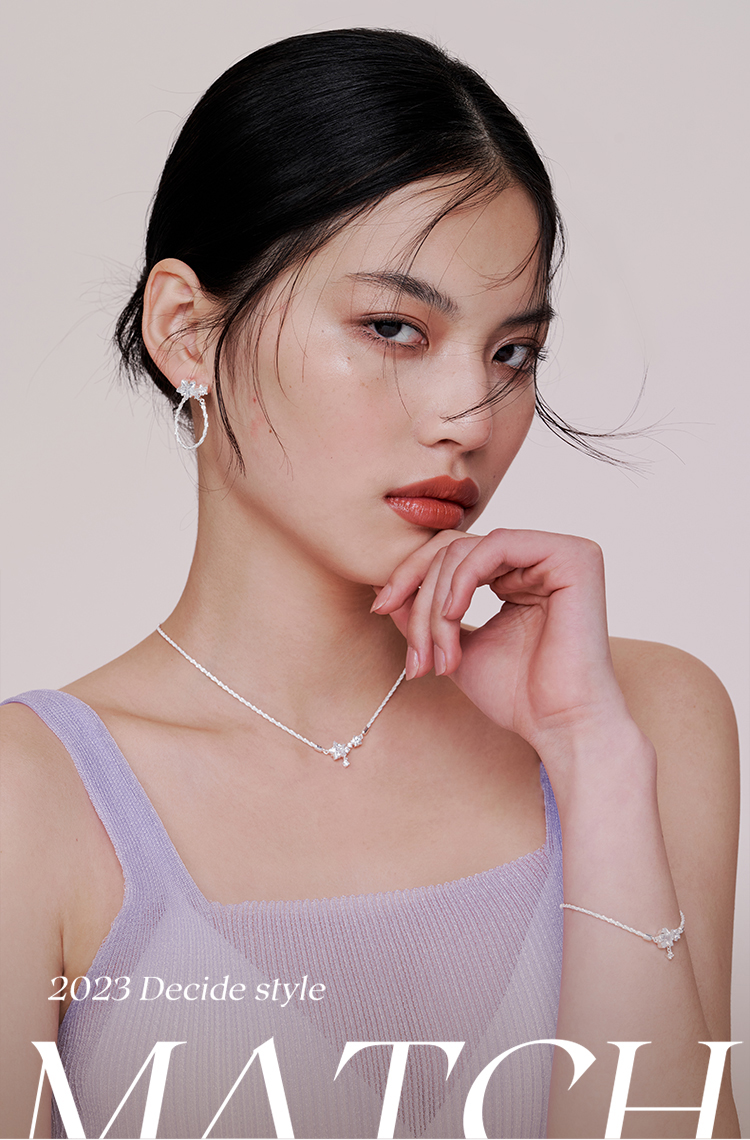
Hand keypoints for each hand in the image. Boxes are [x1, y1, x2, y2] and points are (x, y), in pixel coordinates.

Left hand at [373, 528, 632, 753]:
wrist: (561, 728)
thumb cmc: (518, 697)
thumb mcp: (453, 647)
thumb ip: (424, 615)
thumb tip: (381, 587)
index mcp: (519, 572)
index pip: (450, 554)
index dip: (409, 577)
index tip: (380, 608)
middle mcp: (540, 556)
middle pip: (452, 548)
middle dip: (419, 597)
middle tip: (416, 653)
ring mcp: (559, 552)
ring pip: (466, 550)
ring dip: (436, 603)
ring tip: (438, 652)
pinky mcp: (573, 556)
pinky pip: (495, 544)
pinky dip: (462, 581)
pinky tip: (454, 616)